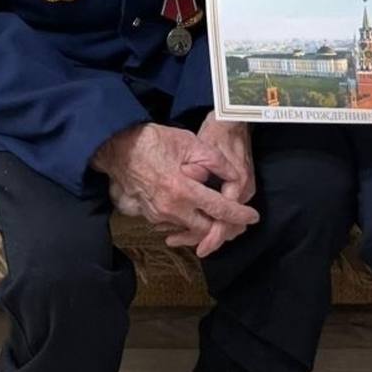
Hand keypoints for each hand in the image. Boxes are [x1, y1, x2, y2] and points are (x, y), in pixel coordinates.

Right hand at [91, 122, 258, 257]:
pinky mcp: (149, 217)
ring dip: (206, 226)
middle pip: (207, 229)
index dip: (239, 215)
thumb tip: (232, 177)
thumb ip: (214, 161)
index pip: (219, 210)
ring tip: (218, 216)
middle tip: (238, 220)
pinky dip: (188, 223)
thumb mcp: (189, 142)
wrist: (118, 148)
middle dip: (224, 227)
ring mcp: (158, 216)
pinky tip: (194, 212)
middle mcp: (171, 209)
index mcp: (183, 190)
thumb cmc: (153, 141)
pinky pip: (175, 226)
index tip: (253, 217)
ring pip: (191, 230)